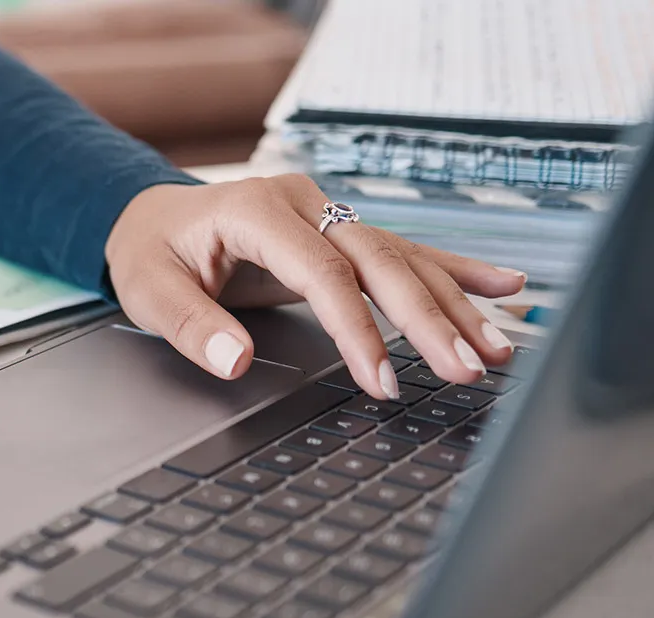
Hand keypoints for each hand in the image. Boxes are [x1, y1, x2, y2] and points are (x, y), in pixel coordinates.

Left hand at [105, 174, 526, 400]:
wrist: (152, 217)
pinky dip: (454, 271)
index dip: (357, 328)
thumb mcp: (150, 287)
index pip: (322, 273)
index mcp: (256, 210)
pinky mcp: (341, 230)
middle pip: (379, 261)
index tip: (380, 378)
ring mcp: (327, 211)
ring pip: (402, 257)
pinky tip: (504, 286)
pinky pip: (404, 251)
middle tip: (465, 369)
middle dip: (427, 319)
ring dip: (452, 304)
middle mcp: (303, 203)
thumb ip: (190, 324)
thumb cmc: (153, 251)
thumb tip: (233, 361)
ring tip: (497, 346)